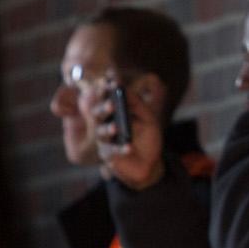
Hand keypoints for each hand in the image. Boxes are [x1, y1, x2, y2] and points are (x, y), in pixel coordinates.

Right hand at [92, 74, 164, 191]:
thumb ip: (137, 104)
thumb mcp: (148, 118)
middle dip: (103, 108)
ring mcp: (105, 140)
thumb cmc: (147, 138)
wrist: (151, 163)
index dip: (106, 90)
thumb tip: (124, 88)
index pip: (105, 98)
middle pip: (97, 114)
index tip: (112, 84)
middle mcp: (106, 124)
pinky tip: (128, 148)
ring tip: (116, 128)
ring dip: (108, 129)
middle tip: (112, 105)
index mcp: (114, 112)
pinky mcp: (107, 155)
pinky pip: (110, 151)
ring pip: (100, 133)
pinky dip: (119, 149)